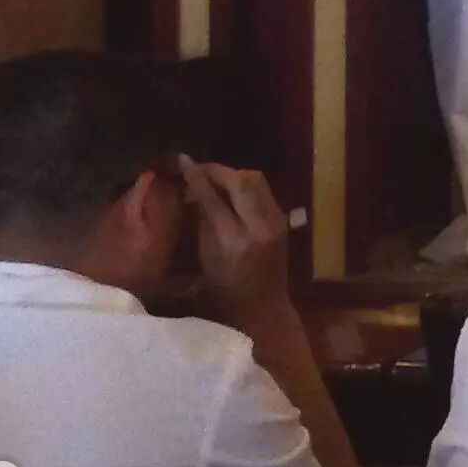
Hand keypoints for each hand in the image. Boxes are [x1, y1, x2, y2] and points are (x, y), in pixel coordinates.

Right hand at [178, 155, 293, 319]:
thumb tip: (195, 191)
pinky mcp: (284, 219)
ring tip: (213, 179)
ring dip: (234, 175)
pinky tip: (231, 190)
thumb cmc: (225, 290)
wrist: (264, 306)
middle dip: (218, 170)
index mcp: (233, 240)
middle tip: (199, 169)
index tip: (183, 160)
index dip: (197, 177)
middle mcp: (259, 226)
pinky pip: (264, 191)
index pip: (213, 198)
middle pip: (242, 180)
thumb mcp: (205, 257)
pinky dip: (246, 185)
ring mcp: (276, 221)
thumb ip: (202, 221)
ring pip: (257, 180)